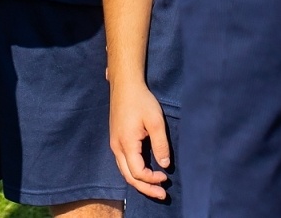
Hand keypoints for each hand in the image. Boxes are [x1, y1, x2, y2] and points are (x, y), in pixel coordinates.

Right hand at [109, 77, 170, 199]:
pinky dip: (135, 172)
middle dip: (145, 188)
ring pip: (125, 171)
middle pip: (129, 177)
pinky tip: (145, 173)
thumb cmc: (141, 101)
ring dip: (139, 182)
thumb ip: (160, 144)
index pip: (138, 172)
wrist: (125, 85)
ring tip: (155, 188)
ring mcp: (114, 144)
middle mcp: (117, 147)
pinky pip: (123, 163)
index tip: (166, 176)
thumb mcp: (156, 121)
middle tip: (162, 195)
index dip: (152, 179)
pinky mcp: (116, 140)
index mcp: (126, 144)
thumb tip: (165, 165)